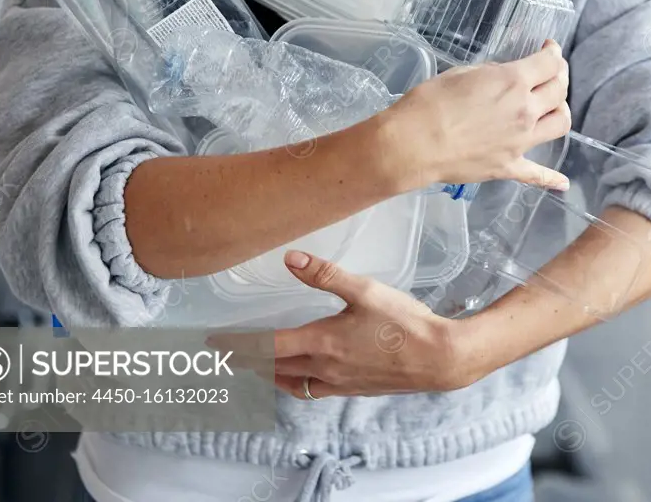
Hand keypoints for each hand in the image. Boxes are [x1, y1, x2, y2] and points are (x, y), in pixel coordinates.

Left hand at [218, 252, 491, 398]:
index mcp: (322, 342)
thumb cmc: (404, 323)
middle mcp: (324, 367)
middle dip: (245, 362)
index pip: (265, 346)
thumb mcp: (365, 290)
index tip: (213, 342)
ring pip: (291, 383)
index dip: (236, 344)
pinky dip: (295, 384)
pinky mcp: (353, 389)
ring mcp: (339, 382)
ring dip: (268, 376)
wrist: (438, 358)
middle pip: (272, 368)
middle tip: (224, 356)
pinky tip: (299, 378)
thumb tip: (290, 258)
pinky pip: (313, 391)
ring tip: (254, 368)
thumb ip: (325, 275)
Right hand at [380, 40, 570, 190]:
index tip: (549, 49)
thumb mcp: (462, 73)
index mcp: (513, 82)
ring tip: (553, 108)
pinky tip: (562, 183)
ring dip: (561, 112)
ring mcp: (520, 142)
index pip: (550, 63)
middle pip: (559, 91)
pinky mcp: (509, 166)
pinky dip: (551, 179)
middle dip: (559, 76)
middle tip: (551, 73)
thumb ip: (491, 74)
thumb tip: (502, 78)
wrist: (414, 143)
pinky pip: (536, 174)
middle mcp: (525, 111)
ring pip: (560, 125)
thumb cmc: (430, 102)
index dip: (554, 53)